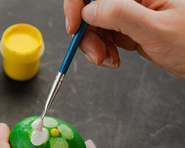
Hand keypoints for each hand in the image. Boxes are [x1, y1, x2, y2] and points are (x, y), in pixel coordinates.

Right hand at [64, 0, 184, 78]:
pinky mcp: (127, 28)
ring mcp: (128, 14)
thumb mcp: (156, 30)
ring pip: (93, 25)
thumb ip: (121, 15)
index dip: (77, 5)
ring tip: (109, 60)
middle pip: (90, 9)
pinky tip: (113, 59)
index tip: (74, 27)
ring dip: (95, 46)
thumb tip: (89, 11)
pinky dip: (102, 51)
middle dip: (87, 34)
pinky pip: (103, 37)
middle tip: (97, 54)